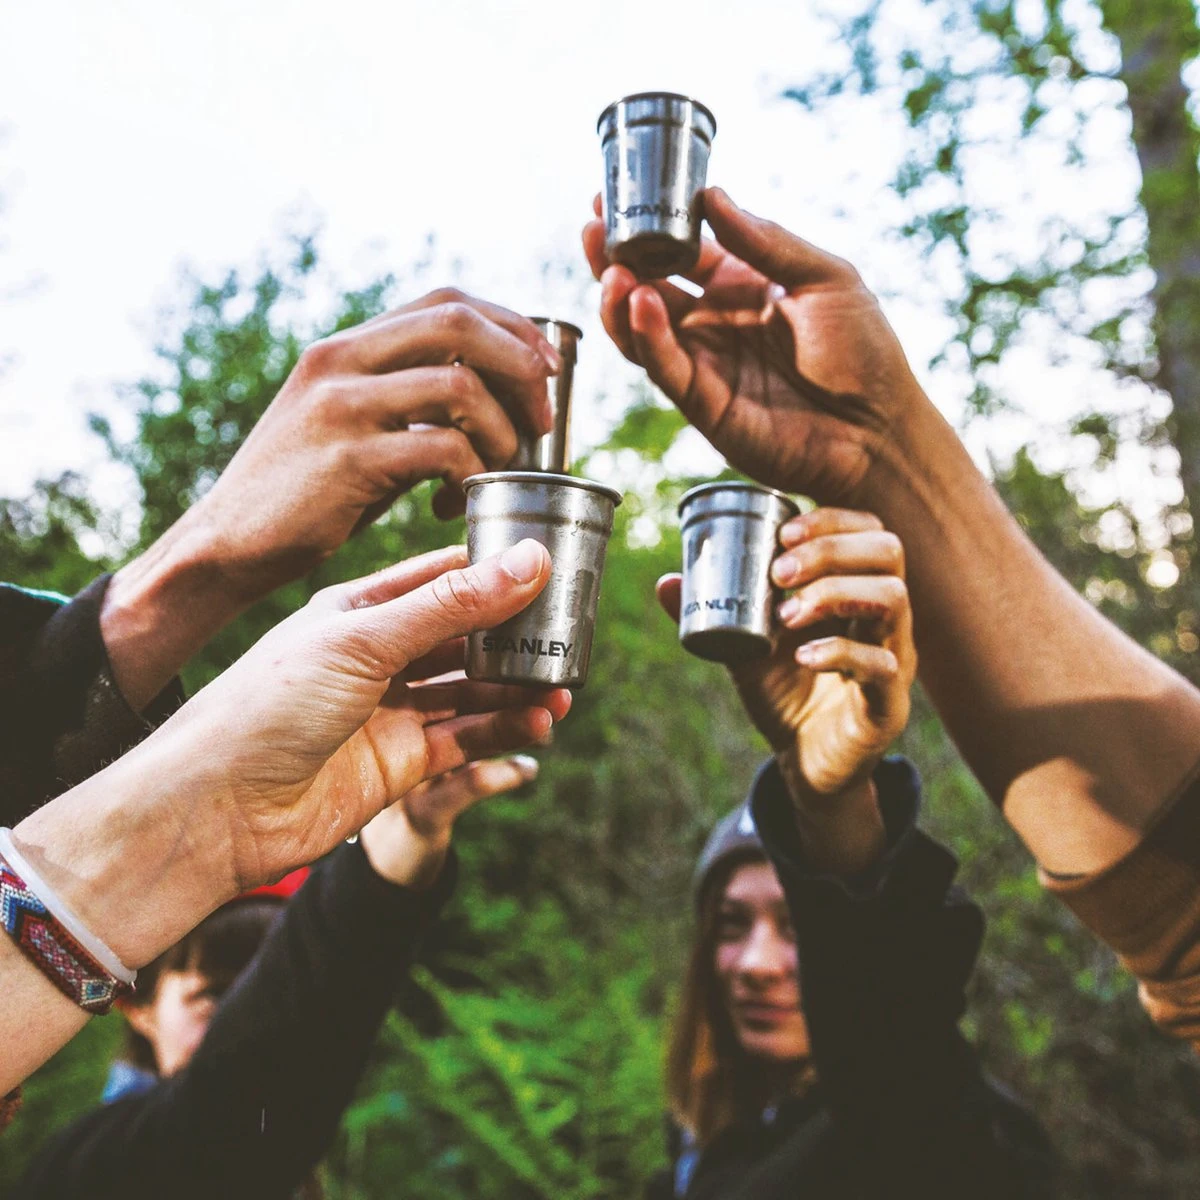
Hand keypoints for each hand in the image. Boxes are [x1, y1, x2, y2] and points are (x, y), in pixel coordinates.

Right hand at [102, 289, 561, 707]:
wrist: (227, 544)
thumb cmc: (304, 492)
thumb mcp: (349, 425)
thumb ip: (403, 400)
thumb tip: (487, 399)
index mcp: (346, 347)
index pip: (445, 300)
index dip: (509, 325)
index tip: (545, 368)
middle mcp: (341, 360)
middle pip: (458, 323)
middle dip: (520, 365)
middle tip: (542, 420)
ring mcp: (342, 406)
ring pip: (459, 385)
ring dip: (502, 430)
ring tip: (500, 469)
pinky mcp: (347, 459)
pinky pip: (441, 449)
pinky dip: (470, 475)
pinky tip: (455, 503)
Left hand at [144, 540, 568, 891]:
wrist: (217, 806)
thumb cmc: (270, 702)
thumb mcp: (366, 638)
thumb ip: (453, 605)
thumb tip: (530, 560)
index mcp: (361, 608)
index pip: (443, 577)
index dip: (496, 571)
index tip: (552, 566)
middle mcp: (379, 656)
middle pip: (465, 638)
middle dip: (516, 638)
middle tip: (570, 636)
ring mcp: (390, 710)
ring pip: (471, 692)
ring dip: (516, 689)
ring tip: (564, 689)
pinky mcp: (400, 762)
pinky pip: (464, 739)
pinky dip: (502, 731)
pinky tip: (537, 723)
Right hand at [583, 189, 925, 504]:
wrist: (880, 431)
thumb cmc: (865, 353)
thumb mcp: (825, 277)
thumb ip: (766, 241)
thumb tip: (711, 196)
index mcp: (740, 285)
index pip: (679, 250)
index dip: (646, 226)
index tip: (612, 199)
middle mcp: (713, 323)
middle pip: (647, 287)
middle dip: (615, 259)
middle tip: (593, 231)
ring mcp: (704, 364)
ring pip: (642, 331)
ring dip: (620, 301)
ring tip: (613, 272)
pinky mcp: (703, 404)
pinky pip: (665, 367)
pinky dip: (647, 337)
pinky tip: (640, 305)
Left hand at [657, 508, 914, 870]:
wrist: (804, 762)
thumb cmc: (785, 692)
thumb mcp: (744, 646)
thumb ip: (715, 613)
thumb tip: (666, 581)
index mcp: (855, 591)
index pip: (867, 532)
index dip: (832, 521)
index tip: (784, 533)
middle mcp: (883, 617)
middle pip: (889, 552)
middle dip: (831, 550)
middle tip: (780, 572)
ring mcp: (893, 657)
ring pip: (893, 599)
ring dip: (835, 593)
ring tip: (787, 614)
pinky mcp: (889, 702)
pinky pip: (880, 665)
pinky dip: (839, 653)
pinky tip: (803, 656)